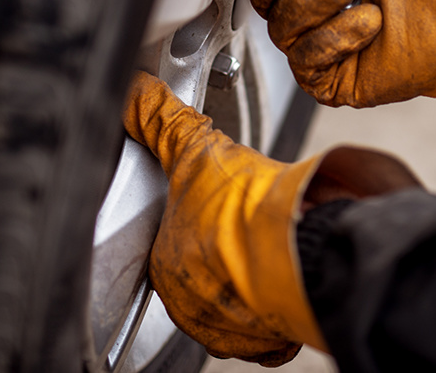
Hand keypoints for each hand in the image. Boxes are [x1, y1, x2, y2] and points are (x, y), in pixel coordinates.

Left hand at [122, 71, 417, 364]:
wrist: (298, 249)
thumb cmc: (244, 214)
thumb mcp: (195, 154)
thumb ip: (163, 123)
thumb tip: (137, 93)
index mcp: (166, 266)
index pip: (169, 246)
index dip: (194, 221)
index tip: (215, 208)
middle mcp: (192, 305)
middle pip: (203, 276)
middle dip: (222, 252)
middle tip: (245, 225)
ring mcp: (230, 327)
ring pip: (234, 301)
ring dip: (248, 279)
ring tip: (267, 247)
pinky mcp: (269, 341)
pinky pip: (269, 328)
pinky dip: (277, 305)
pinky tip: (284, 276)